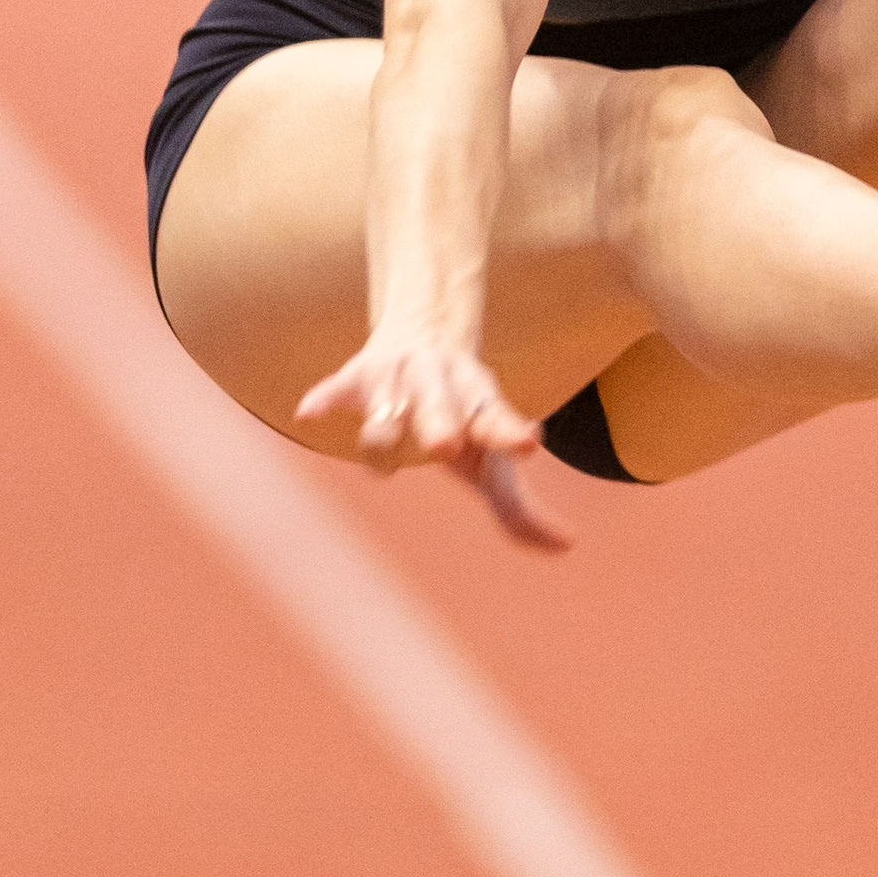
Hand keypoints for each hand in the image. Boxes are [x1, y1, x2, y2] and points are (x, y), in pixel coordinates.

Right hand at [294, 330, 573, 553]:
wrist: (424, 331)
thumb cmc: (463, 414)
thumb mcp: (490, 454)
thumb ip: (520, 506)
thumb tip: (567, 545)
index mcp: (478, 399)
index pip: (495, 417)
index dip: (509, 431)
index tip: (529, 443)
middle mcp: (438, 382)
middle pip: (437, 403)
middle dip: (440, 423)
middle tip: (447, 446)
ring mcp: (395, 377)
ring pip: (385, 408)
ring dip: (384, 432)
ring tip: (385, 465)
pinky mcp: (354, 377)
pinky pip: (336, 388)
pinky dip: (324, 399)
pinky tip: (309, 413)